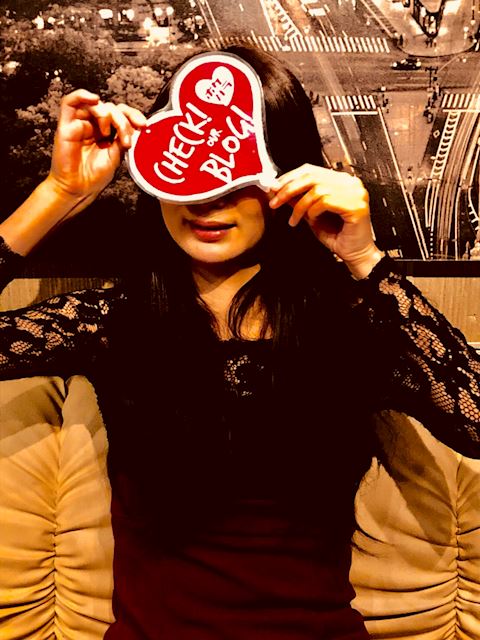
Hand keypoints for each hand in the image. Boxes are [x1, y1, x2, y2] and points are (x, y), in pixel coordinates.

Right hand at [46, 89, 146, 217]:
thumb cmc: (95, 177)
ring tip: (107, 134)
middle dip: (123, 120)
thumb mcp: (116, 156)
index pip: (121, 114)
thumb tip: (134, 126)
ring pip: (95, 105)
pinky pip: (70, 102)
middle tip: (126, 139)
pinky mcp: (66, 125)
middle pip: (111, 108)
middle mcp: (94, 125)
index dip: (133, 115)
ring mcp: (80, 124)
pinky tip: (94, 100)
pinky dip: (82, 95)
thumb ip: (122, 138)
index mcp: (107, 132)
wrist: (78, 189)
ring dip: (106, 115)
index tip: (143, 125)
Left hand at [268, 164, 383, 277]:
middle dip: (289, 189)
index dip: (290, 177)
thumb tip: (280, 189)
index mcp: (341, 181)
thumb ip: (299, 200)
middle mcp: (350, 183)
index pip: (311, 170)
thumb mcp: (312, 215)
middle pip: (312, 176)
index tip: (274, 187)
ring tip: (294, 220)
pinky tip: (312, 220)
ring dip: (299, 206)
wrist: (355, 254)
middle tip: (275, 201)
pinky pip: (325, 201)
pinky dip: (313, 211)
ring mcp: (355, 192)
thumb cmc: (337, 236)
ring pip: (316, 189)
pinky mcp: (356, 205)